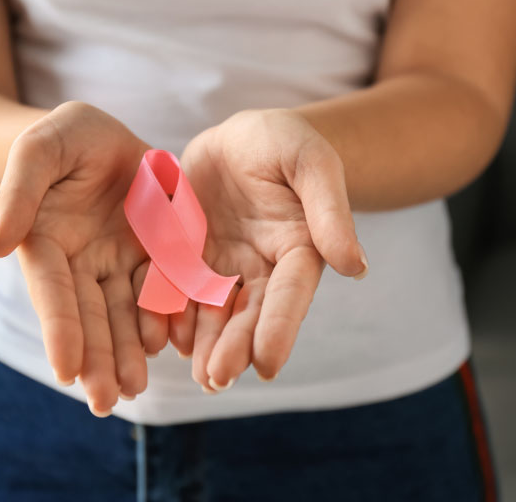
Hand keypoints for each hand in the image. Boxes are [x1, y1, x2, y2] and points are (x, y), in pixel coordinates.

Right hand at [0, 101, 165, 415]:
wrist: (103, 135)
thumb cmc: (62, 138)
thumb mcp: (38, 149)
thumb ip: (16, 191)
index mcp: (47, 243)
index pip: (53, 293)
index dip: (59, 331)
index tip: (66, 372)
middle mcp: (82, 263)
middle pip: (90, 316)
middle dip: (96, 359)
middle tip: (104, 401)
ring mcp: (120, 262)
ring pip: (125, 314)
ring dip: (127, 353)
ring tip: (133, 388)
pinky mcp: (156, 254)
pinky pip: (164, 289)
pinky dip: (165, 319)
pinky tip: (169, 346)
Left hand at [172, 109, 367, 391]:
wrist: (241, 137)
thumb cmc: (285, 142)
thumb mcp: (311, 162)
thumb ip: (329, 211)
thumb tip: (355, 267)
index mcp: (298, 250)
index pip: (290, 296)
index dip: (279, 329)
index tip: (267, 366)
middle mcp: (260, 268)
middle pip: (248, 314)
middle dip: (233, 347)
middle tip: (216, 379)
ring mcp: (222, 266)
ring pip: (211, 312)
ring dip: (203, 343)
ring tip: (193, 372)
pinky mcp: (187, 258)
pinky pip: (175, 288)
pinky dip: (168, 312)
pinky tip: (159, 336)